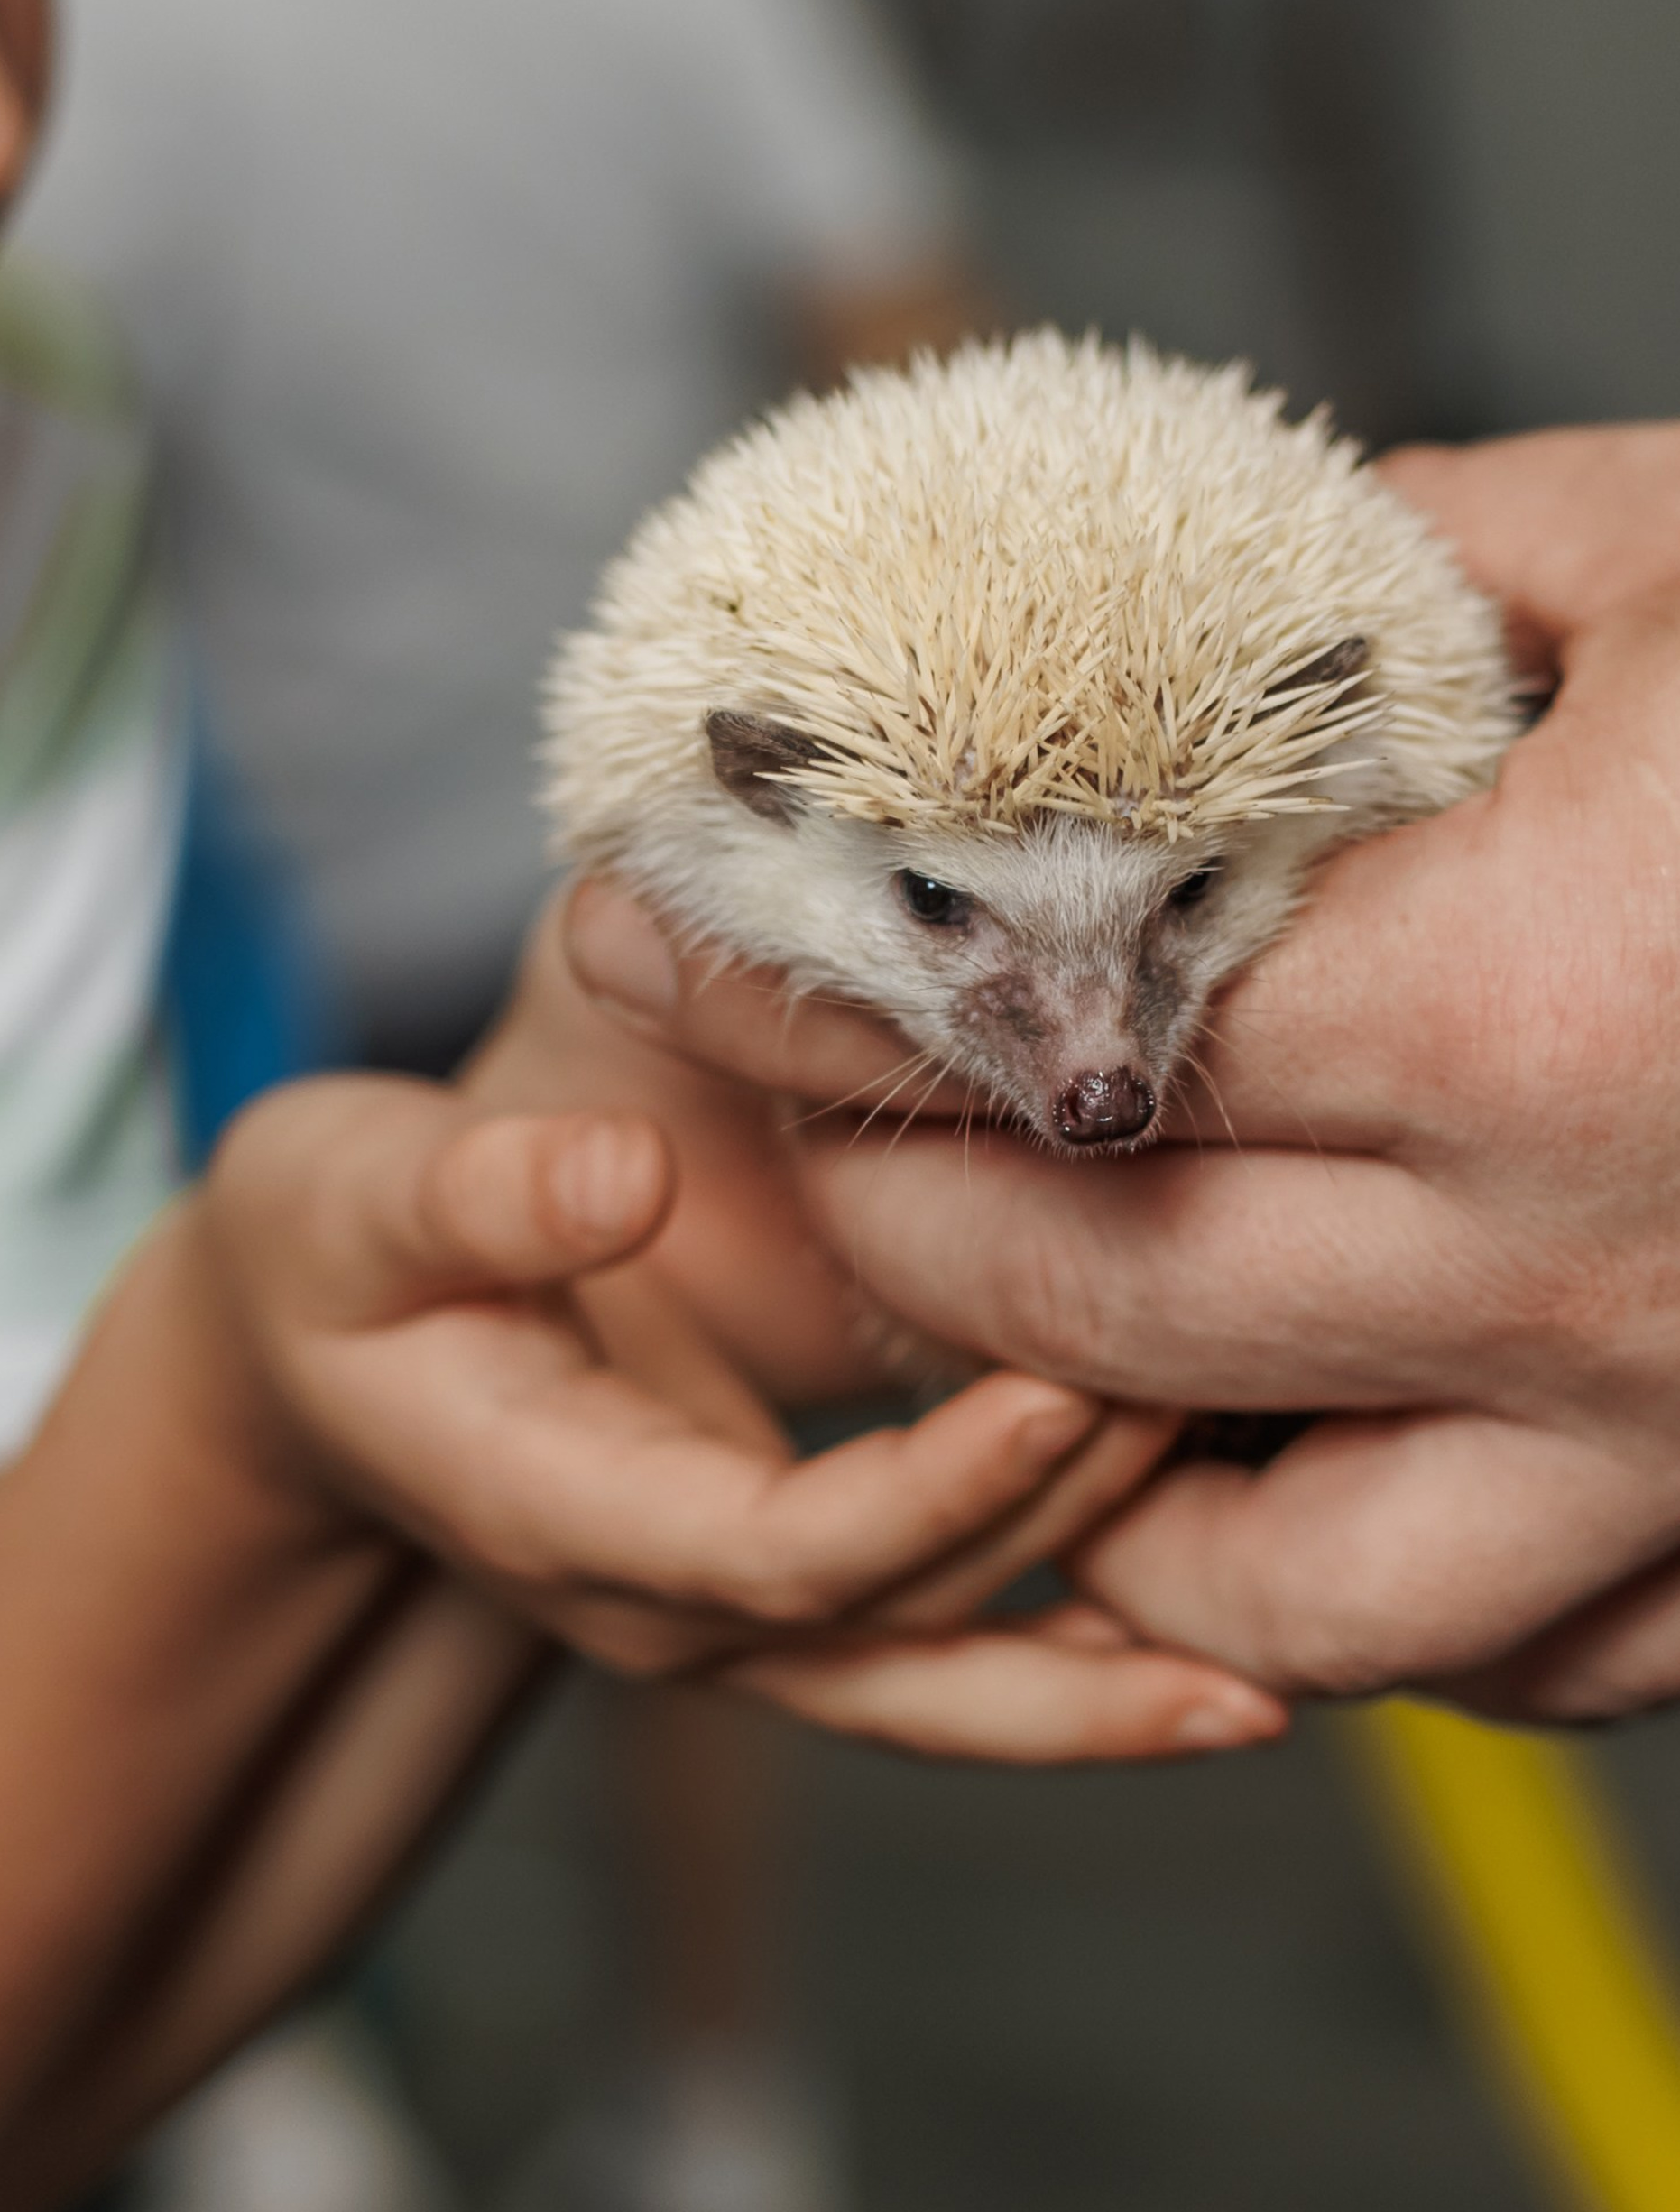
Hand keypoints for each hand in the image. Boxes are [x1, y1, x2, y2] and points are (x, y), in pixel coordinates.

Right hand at [201, 1075, 1283, 1759]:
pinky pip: (933, 1647)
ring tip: (1281, 1652)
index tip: (1069, 1394)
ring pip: (935, 1681)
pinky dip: (1062, 1665)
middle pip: (900, 1632)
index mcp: (564, 1509)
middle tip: (1221, 1419)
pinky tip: (1190, 1660)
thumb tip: (622, 1181)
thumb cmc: (328, 1258)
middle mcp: (661, 1596)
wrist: (314, 1352)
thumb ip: (474, 1197)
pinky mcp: (771, 1576)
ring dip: (1101, 1666)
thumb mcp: (351, 1197)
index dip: (938, 1501)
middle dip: (1068, 1544)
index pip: (781, 1555)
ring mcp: (722, 1607)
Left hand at [561, 423, 1679, 1705]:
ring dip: (1091, 1490)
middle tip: (808, 1140)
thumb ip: (1404, 577)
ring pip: (1257, 1584)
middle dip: (881, 1229)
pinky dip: (1342, 1597)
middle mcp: (1574, 1284)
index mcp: (1517, 1015)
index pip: (1028, 1048)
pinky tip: (1289, 1474)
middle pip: (1071, 1322)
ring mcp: (1678, 1457)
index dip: (807, 1004)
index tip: (660, 954)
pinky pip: (1495, 1660)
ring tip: (1019, 1375)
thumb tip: (1199, 602)